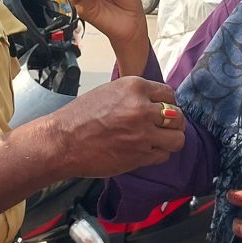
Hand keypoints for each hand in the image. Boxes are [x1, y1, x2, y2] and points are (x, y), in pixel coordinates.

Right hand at [46, 76, 184, 177]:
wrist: (63, 141)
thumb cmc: (80, 116)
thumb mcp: (110, 91)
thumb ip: (134, 94)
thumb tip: (154, 102)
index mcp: (135, 87)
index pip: (169, 93)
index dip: (168, 102)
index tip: (163, 109)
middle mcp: (142, 108)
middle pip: (178, 116)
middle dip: (173, 122)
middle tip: (164, 126)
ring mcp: (143, 134)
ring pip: (177, 138)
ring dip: (171, 139)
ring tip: (160, 140)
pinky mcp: (141, 156)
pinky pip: (164, 155)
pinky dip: (159, 154)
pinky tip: (146, 150)